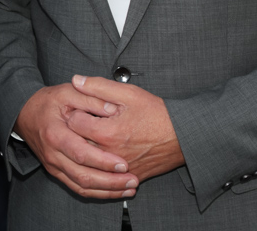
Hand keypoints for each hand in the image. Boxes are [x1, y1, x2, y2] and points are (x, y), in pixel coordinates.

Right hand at [14, 81, 137, 198]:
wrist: (25, 113)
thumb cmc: (48, 102)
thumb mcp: (68, 92)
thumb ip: (91, 98)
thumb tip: (113, 109)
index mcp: (55, 134)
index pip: (81, 153)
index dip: (103, 161)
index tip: (124, 164)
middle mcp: (53, 154)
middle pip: (83, 176)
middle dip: (110, 182)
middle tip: (133, 180)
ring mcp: (54, 166)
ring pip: (81, 187)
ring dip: (107, 191)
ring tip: (129, 188)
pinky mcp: (57, 172)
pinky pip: (77, 188)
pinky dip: (97, 193)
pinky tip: (114, 191)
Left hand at [67, 75, 184, 181]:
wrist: (183, 136)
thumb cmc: (157, 114)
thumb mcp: (129, 93)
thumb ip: (98, 86)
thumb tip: (75, 80)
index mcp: (106, 133)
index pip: (73, 123)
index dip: (76, 112)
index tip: (82, 108)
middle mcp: (108, 154)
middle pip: (77, 144)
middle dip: (78, 131)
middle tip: (88, 121)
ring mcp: (118, 169)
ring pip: (89, 161)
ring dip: (88, 148)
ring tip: (96, 135)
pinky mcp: (127, 177)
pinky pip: (105, 174)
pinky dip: (102, 163)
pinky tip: (109, 150)